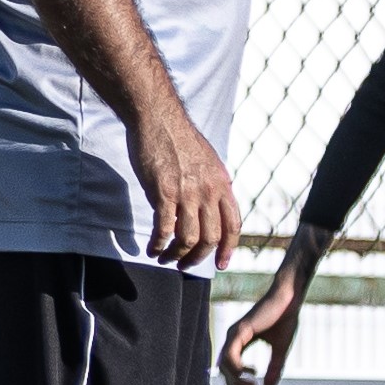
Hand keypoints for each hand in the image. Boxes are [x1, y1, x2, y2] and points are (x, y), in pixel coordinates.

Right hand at [129, 98, 241, 268]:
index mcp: (222, 184)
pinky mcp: (164, 193)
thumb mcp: (208, 162)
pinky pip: (164, 229)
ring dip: (176, 255)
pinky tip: (152, 249)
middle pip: (211, 238)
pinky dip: (158, 245)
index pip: (233, 224)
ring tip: (165, 259)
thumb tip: (212, 207)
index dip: (229, 249)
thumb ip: (213, 185)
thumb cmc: (180, 139)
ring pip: (188, 239)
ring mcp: (187, 193)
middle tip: (185, 266)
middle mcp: (209, 191)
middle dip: (198, 258)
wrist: (160, 118)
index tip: (221, 264)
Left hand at [220, 254, 311, 384]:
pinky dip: (236, 367)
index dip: (235, 383)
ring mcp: (235, 333)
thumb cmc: (285, 319)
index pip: (230, 366)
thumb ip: (274, 368)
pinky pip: (231, 354)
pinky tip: (246, 374)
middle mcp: (234, 337)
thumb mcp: (280, 349)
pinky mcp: (240, 330)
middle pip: (225, 368)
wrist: (290, 298)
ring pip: (226, 364)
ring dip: (237, 380)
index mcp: (241, 340)